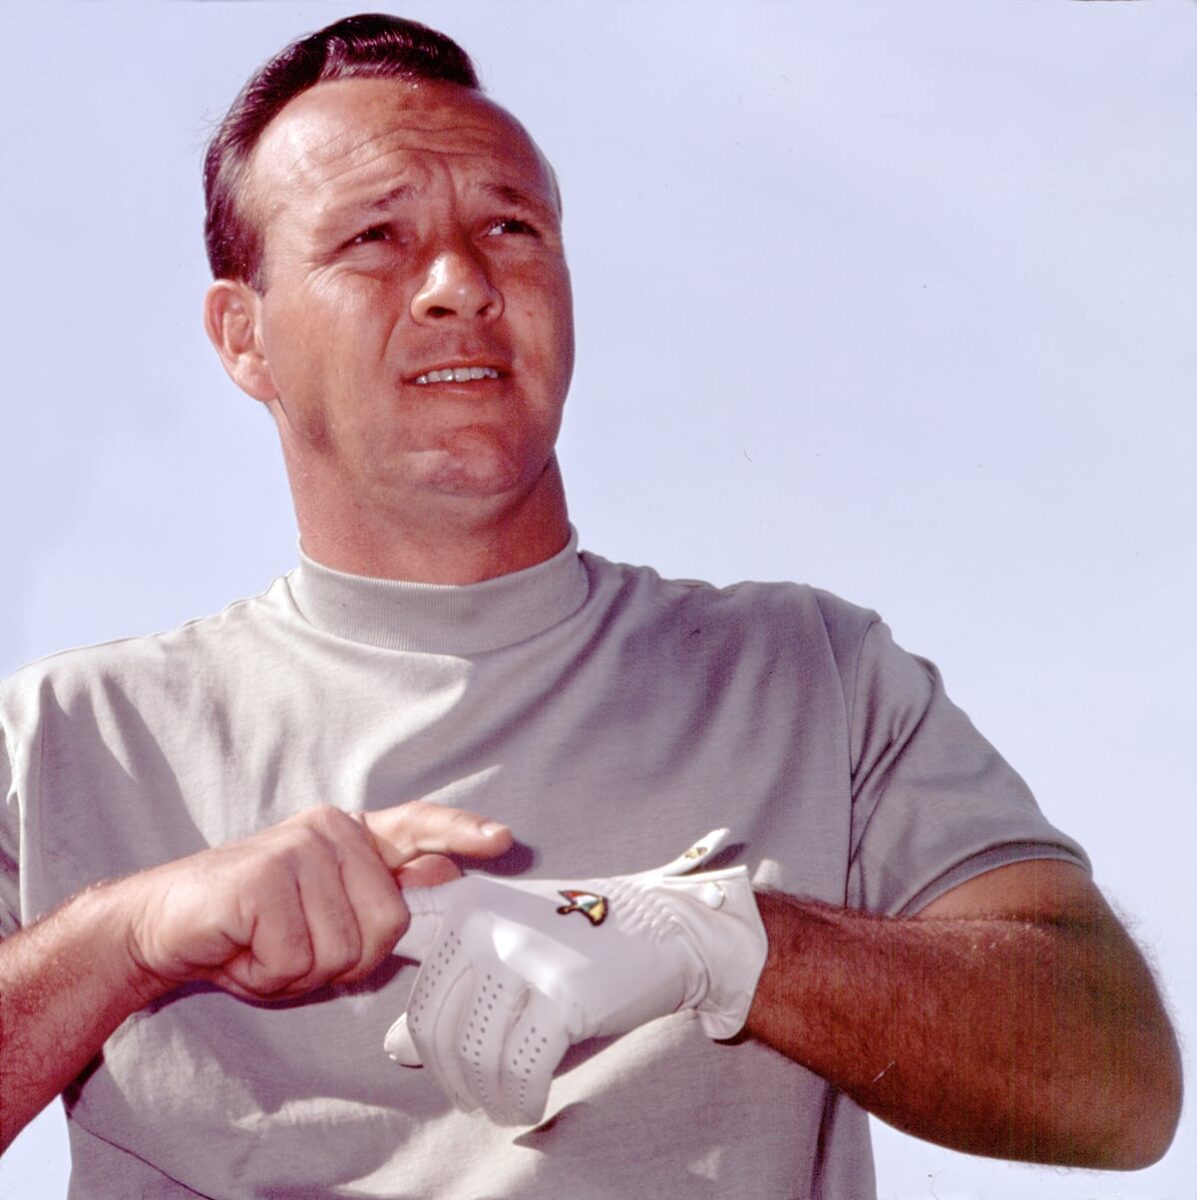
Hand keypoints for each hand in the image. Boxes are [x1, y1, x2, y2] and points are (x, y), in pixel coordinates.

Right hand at [117, 801, 511, 1001]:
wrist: (163, 925)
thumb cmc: (251, 928)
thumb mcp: (324, 915)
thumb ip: (380, 894)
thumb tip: (443, 873)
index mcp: (349, 836)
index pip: (417, 824)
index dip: (460, 833)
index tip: (502, 840)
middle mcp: (330, 831)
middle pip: (388, 922)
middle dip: (344, 959)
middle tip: (294, 948)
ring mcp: (298, 848)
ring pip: (344, 948)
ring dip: (300, 971)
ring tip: (264, 946)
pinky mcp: (265, 877)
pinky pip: (298, 958)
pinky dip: (268, 974)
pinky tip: (243, 949)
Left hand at [384, 831, 767, 1124]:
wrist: (665, 927)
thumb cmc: (576, 938)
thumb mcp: (506, 943)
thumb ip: (449, 985)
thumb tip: (393, 1050)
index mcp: (465, 901)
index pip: (402, 955)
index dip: (402, 1007)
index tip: (413, 1041)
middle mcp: (485, 922)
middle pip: (429, 1022)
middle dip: (446, 1072)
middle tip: (468, 1093)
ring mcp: (523, 955)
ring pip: (470, 1054)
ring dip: (482, 1095)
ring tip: (498, 1104)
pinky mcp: (562, 994)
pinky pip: (517, 1071)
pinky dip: (517, 1101)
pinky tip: (527, 1105)